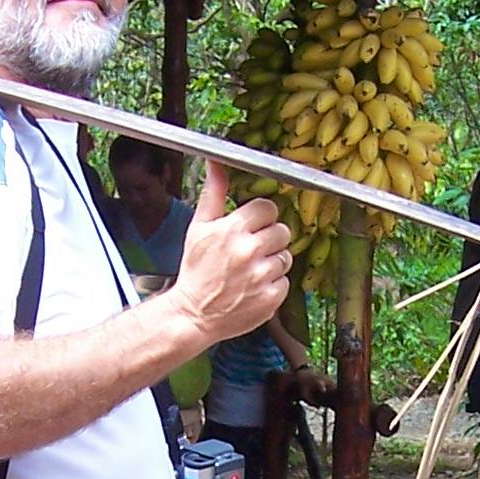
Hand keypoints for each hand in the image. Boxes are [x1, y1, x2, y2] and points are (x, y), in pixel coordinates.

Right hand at [169, 161, 289, 342]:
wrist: (193, 315)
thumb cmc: (195, 272)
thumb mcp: (199, 228)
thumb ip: (214, 194)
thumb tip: (216, 163)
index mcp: (233, 230)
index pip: (268, 208)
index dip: (261, 217)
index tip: (253, 227)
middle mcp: (249, 252)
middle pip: (282, 231)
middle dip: (269, 239)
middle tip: (252, 250)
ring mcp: (262, 277)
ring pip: (286, 257)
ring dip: (272, 262)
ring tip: (251, 271)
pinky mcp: (271, 298)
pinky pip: (285, 282)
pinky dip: (273, 285)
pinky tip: (254, 287)